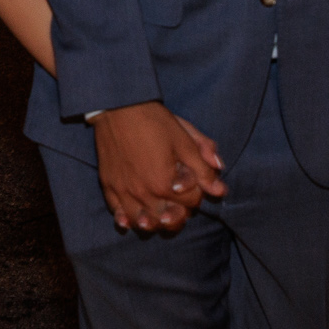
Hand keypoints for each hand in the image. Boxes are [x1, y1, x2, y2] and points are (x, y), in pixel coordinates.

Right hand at [89, 101, 226, 232]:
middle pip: (168, 219)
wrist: (119, 106)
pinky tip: (133, 219)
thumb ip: (203, 168)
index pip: (191, 203)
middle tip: (179, 200)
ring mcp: (124, 192)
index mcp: (165, 184)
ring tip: (159, 213)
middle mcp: (144, 194)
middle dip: (179, 211)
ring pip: (143, 222)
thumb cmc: (155, 121)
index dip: (197, 194)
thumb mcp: (184, 140)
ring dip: (154, 221)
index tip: (193, 183)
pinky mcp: (108, 186)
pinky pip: (118, 214)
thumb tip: (220, 190)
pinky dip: (126, 219)